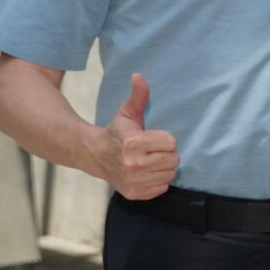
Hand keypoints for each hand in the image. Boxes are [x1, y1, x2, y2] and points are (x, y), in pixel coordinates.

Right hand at [94, 72, 179, 199]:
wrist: (95, 155)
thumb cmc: (117, 132)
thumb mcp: (126, 113)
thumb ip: (138, 96)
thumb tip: (138, 76)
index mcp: (133, 143)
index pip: (172, 142)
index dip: (165, 139)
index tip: (153, 137)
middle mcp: (133, 164)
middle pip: (174, 159)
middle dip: (166, 153)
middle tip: (152, 150)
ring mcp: (133, 181)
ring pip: (170, 174)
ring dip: (163, 168)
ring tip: (149, 161)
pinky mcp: (134, 193)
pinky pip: (162, 188)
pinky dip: (157, 181)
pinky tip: (145, 173)